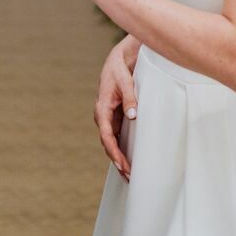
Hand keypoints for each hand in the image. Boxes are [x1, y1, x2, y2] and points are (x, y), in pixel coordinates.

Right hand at [94, 36, 139, 179]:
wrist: (118, 60)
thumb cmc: (120, 69)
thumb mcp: (125, 80)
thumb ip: (129, 97)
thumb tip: (132, 116)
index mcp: (102, 107)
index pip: (106, 135)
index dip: (113, 151)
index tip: (121, 164)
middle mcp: (103, 115)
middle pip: (108, 143)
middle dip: (117, 160)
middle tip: (129, 175)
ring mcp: (108, 118)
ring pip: (111, 143)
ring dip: (119, 158)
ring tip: (129, 175)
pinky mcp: (115, 117)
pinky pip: (116, 137)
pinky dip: (121, 150)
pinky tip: (128, 160)